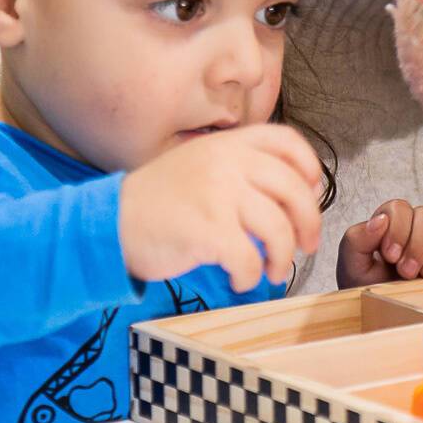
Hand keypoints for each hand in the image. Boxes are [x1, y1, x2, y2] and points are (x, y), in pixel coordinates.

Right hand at [118, 124, 323, 293]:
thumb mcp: (201, 165)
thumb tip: (303, 190)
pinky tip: (240, 280)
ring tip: (273, 271)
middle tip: (306, 245)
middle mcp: (227, 162)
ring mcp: (217, 195)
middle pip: (294, 190)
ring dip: (282, 258)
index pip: (287, 142)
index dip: (309, 168)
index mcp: (227, 144)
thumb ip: (243, 169)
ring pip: (278, 229)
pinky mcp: (207, 230)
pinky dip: (250, 277)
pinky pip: (249, 260)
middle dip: (309, 223)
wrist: (110, 223)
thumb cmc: (161, 201)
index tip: (312, 192)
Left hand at [336, 200, 422, 287]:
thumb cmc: (370, 291)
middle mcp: (422, 228)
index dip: (397, 228)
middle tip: (407, 271)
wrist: (386, 319)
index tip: (390, 256)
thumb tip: (379, 221)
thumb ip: (357, 240)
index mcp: (394, 225)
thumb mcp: (353, 267)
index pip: (400, 207)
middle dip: (418, 244)